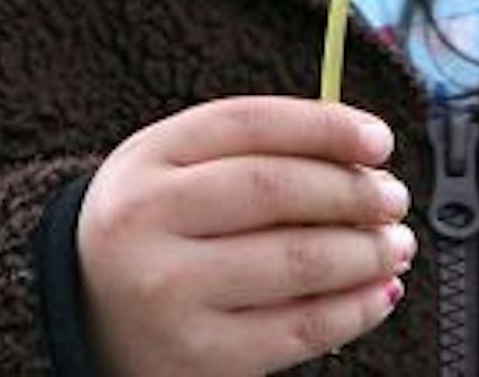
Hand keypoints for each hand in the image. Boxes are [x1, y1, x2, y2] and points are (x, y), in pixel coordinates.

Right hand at [76, 96, 414, 375]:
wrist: (84, 317)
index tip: (378, 139)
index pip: (248, 123)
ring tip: (393, 244)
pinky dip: (356, 309)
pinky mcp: (202, 357)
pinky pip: (301, 329)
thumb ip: (248, 150)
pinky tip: (379, 292)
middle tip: (392, 197)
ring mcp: (172, 294)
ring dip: (366, 251)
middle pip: (276, 189)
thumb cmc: (152, 231)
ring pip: (298, 260)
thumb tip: (358, 153)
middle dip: (354, 191)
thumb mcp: (170, 170)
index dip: (325, 126)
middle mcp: (148, 223)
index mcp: (145, 161)